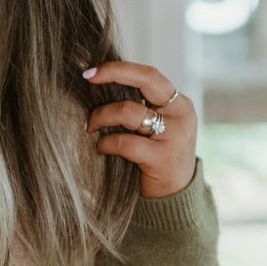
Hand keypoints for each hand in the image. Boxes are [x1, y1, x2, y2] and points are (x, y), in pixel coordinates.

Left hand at [83, 58, 197, 198]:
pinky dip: (106, 143)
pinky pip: (124, 142)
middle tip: (86, 80)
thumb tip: (95, 83)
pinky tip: (101, 148)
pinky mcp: (162, 158)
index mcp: (178, 103)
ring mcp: (174, 135)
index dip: (118, 68)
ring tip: (90, 127)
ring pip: (128, 112)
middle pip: (145, 81)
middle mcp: (180, 114)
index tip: (90, 71)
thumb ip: (137, 107)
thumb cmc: (155, 156)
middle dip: (111, 75)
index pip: (149, 74)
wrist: (174, 197)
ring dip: (101, 116)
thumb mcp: (155, 127)